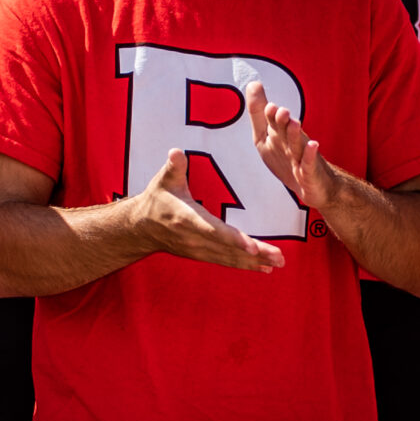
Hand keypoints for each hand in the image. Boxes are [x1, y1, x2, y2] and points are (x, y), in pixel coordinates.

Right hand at [127, 149, 284, 271]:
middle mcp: (194, 238)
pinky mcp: (201, 255)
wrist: (140, 227)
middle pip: (228, 248)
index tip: (253, 246)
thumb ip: (174, 167)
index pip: (214, 231)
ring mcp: (198, 250)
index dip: (234, 239)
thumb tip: (176, 152)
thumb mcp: (162, 180)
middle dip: (255, 253)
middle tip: (279, 256)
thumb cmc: (156, 200)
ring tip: (278, 262)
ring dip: (255, 262)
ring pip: (230, 258)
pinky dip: (245, 265)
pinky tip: (264, 267)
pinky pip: (226, 262)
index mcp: (187, 219)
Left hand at [245, 80, 340, 213]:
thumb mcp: (266, 137)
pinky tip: (313, 145)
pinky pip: (309, 164)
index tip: (268, 106)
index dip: (270, 115)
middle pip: (286, 131)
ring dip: (296, 135)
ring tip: (294, 123)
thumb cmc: (287, 158)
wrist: (315, 186)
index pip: (274, 122)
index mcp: (280, 134)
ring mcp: (301, 158)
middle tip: (281, 111)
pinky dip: (310, 155)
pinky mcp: (309, 174)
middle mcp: (292, 142)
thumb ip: (258, 113)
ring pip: (298, 145)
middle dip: (283, 122)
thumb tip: (253, 84)